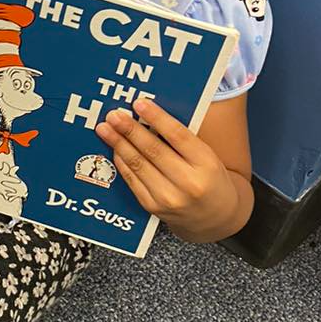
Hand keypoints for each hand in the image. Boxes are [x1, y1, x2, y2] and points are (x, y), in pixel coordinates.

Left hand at [95, 98, 238, 238]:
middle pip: (153, 150)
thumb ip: (182, 138)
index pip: (178, 136)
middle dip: (130, 130)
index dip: (157, 118)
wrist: (215, 218)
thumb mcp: (207, 156)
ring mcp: (169, 198)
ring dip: (119, 144)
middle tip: (114, 115)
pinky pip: (132, 180)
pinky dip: (121, 161)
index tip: (139, 103)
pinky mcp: (153, 207)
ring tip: (105, 128)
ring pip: (138, 164)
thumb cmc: (209, 179)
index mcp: (206, 164)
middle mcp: (188, 183)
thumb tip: (149, 114)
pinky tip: (115, 148)